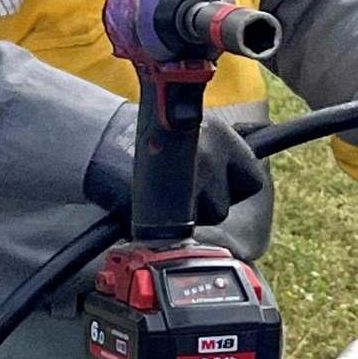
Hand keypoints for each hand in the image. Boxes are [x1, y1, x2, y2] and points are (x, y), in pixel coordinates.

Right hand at [82, 103, 266, 225]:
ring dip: (190, 213)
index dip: (235, 187)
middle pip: (228, 202)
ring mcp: (193, 178)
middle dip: (209, 203)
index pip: (253, 178)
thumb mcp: (197, 132)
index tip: (217, 183)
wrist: (104, 143)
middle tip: (185, 188)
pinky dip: (171, 224)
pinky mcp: (171, 202)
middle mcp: (213, 155)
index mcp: (223, 136)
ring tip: (168, 193)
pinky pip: (183, 226)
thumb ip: (222, 151)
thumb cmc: (149, 138)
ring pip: (208, 216)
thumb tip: (253, 155)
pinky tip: (157, 207)